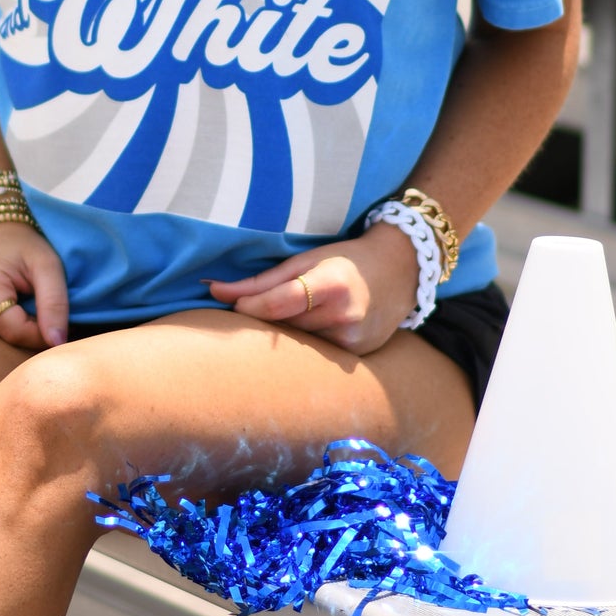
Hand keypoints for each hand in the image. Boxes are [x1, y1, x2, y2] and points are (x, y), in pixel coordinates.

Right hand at [0, 221, 68, 350]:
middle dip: (30, 328)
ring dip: (19, 325)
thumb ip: (54, 302)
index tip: (56, 322)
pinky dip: (6, 322)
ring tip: (25, 298)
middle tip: (42, 305)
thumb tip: (57, 342)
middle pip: (5, 334)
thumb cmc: (24, 244)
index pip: (13, 330)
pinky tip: (10, 302)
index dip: (39, 334)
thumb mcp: (47, 265)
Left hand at [206, 222, 419, 355]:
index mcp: (331, 284)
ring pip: (298, 346)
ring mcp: (353, 341)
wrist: (401, 271)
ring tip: (281, 321)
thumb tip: (214, 290)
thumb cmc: (347, 259)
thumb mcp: (306, 260)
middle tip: (248, 314)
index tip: (229, 304)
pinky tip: (305, 333)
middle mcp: (345, 317)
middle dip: (261, 322)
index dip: (249, 306)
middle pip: (285, 327)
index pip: (279, 302)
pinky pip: (316, 355)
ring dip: (282, 337)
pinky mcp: (357, 356)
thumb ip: (262, 280)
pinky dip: (304, 345)